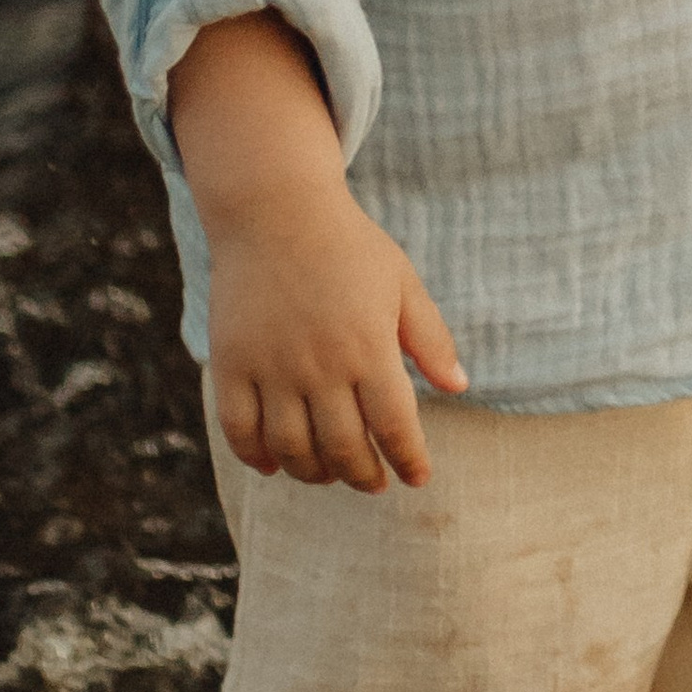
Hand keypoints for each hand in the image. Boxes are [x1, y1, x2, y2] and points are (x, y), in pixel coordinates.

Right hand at [203, 188, 464, 492]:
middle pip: (343, 448)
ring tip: (330, 473)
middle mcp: (321, 365)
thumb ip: (430, 339)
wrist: (275, 210)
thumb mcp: (402, 284)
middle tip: (374, 481)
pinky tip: (274, 464)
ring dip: (314, 473)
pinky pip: (240, 429)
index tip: (416, 477)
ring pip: (292, 448)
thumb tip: (459, 387)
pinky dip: (256, 456)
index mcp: (370, 347)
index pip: (394, 427)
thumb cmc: (349, 247)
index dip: (408, 460)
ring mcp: (272, 367)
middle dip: (363, 476)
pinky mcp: (232, 363)